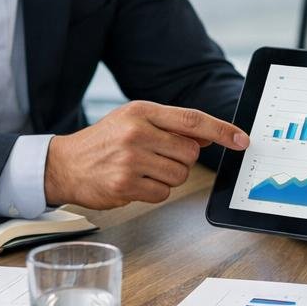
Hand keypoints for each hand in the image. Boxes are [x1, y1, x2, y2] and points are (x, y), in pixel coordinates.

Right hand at [44, 100, 248, 208]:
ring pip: (179, 175)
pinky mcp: (125, 185)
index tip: (242, 140)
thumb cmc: (103, 142)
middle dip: (180, 160)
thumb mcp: (133, 121)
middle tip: (156, 157)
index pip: (192, 120)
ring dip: (166, 177)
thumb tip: (208, 138)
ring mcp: (131, 160)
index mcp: (142, 111)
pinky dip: (153, 191)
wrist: (64, 164)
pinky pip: (162, 193)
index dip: (222, 131)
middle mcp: (137, 132)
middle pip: (189, 153)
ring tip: (142, 169)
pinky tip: (134, 182)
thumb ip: (170, 127)